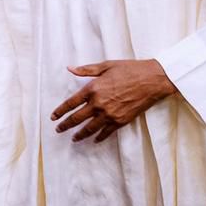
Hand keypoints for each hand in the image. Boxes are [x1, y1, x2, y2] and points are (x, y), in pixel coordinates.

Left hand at [51, 59, 176, 142]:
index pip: (71, 103)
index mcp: (93, 89)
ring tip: (73, 139)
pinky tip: (94, 139)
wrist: (152, 80)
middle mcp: (99, 103)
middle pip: (77, 118)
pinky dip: (99, 137)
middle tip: (58, 130)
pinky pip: (106, 132)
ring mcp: (110, 114)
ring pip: (90, 128)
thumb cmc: (129, 69)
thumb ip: (86, 70)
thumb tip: (70, 68)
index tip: (53, 117)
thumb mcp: (105, 66)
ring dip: (80, 135)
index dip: (60, 111)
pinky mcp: (121, 121)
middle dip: (66, 125)